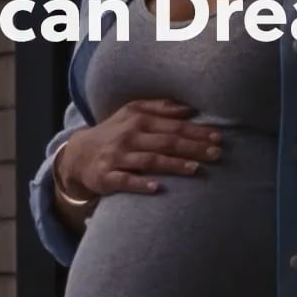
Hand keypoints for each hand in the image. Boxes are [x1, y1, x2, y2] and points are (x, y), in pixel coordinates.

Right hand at [54, 98, 221, 198]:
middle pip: (165, 142)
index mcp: (137, 119)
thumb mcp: (132, 112)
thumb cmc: (114, 133)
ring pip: (149, 160)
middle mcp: (128, 136)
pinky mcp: (106, 176)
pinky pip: (125, 181)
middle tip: (216, 154)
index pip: (173, 126)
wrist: (77, 154)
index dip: (197, 131)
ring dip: (173, 164)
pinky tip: (157, 188)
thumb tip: (189, 109)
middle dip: (193, 147)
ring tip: (196, 169)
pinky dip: (140, 184)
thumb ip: (160, 108)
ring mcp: (116, 157)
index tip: (218, 138)